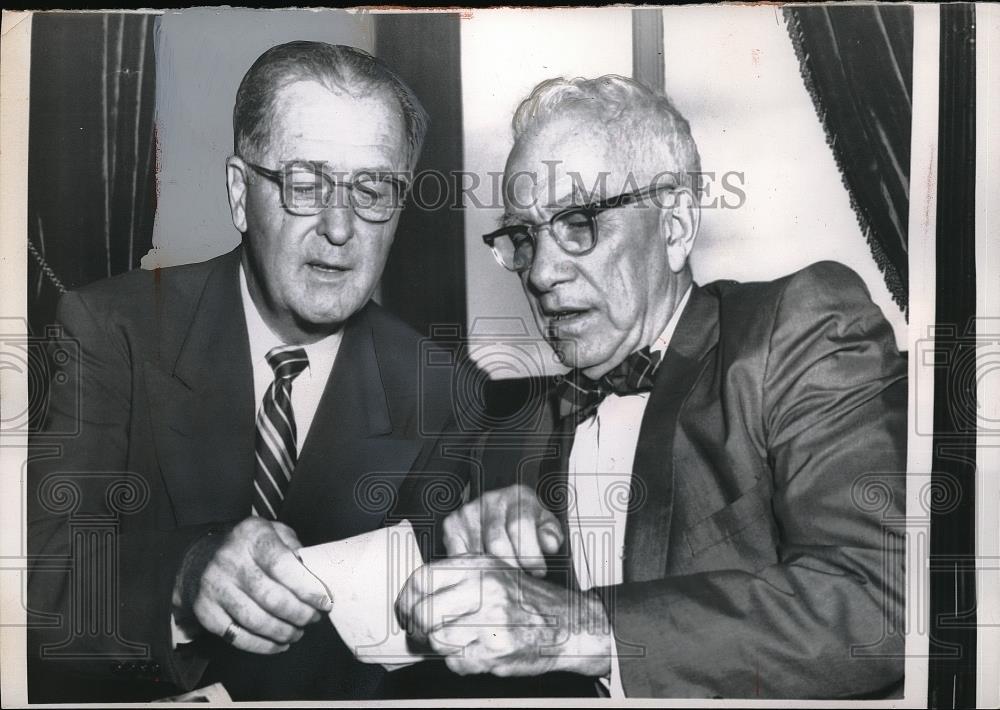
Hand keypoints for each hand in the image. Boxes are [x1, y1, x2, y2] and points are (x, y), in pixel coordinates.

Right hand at [173, 517, 331, 653]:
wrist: (202, 558)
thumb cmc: (252, 548)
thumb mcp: (275, 533)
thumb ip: (297, 550)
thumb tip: (317, 579)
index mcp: (252, 535)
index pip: (283, 565)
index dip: (307, 588)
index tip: (324, 602)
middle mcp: (229, 559)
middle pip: (271, 598)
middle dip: (299, 614)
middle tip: (313, 619)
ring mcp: (214, 586)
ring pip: (256, 621)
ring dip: (283, 632)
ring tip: (298, 632)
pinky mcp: (204, 610)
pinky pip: (237, 636)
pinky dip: (262, 646)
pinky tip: (279, 644)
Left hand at [395, 555, 610, 676]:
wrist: (570, 623)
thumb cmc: (527, 599)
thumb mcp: (493, 571)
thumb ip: (456, 578)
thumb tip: (413, 597)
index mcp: (478, 565)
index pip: (421, 578)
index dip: (406, 598)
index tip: (406, 609)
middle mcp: (484, 588)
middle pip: (424, 612)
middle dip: (417, 627)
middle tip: (421, 632)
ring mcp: (491, 619)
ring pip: (438, 639)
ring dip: (441, 646)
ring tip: (457, 641)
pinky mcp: (497, 649)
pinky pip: (458, 662)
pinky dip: (461, 662)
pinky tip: (476, 651)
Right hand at [444, 484, 563, 576]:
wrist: (503, 512)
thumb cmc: (527, 522)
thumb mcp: (545, 525)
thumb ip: (551, 534)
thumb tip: (550, 545)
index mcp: (518, 496)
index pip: (520, 526)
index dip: (530, 554)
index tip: (538, 571)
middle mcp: (490, 500)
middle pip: (497, 543)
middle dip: (512, 568)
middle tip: (521, 580)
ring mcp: (469, 512)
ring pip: (478, 553)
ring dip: (493, 572)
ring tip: (505, 579)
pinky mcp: (452, 525)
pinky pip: (460, 557)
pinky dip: (474, 569)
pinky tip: (486, 573)